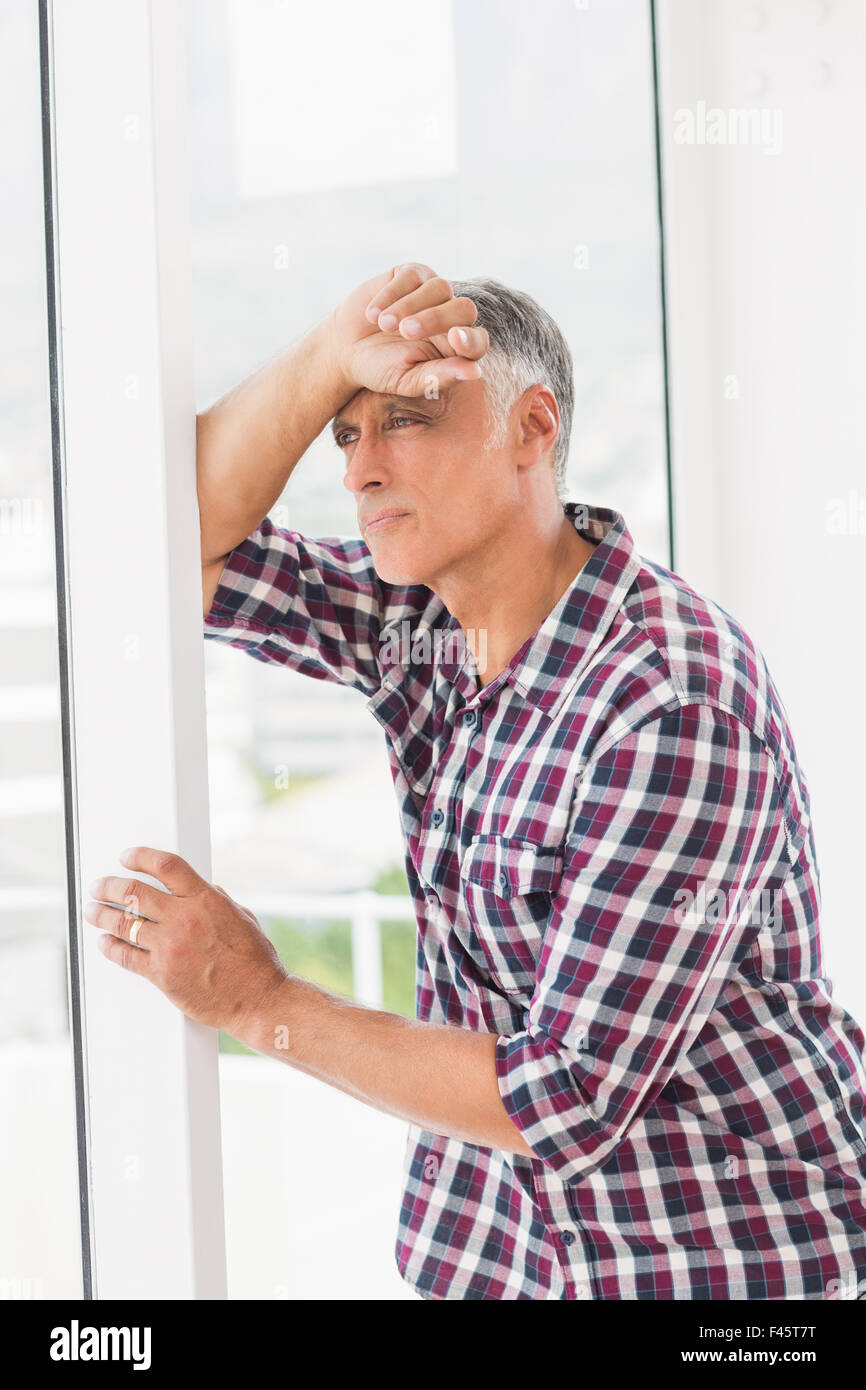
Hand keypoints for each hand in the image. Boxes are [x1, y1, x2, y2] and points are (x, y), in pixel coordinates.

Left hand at [84, 847, 288, 1036]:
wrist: (256, 999)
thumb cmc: (254, 961)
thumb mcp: (241, 916)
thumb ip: (216, 899)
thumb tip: (201, 889)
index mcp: (206, 900)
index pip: (165, 866)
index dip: (140, 856)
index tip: (127, 857)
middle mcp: (184, 919)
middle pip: (134, 892)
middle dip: (109, 885)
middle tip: (98, 885)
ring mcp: (170, 947)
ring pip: (123, 923)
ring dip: (101, 914)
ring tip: (92, 910)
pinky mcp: (161, 974)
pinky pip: (125, 956)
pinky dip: (109, 946)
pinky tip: (104, 941)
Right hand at [326, 262, 488, 401]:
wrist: (347, 347)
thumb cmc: (382, 369)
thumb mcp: (407, 380)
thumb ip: (439, 377)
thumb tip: (475, 372)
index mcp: (456, 348)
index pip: (477, 341)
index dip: (471, 340)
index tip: (456, 339)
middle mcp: (451, 317)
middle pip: (464, 308)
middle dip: (435, 318)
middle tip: (405, 332)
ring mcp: (433, 293)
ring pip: (439, 288)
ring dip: (410, 306)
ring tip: (384, 326)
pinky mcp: (411, 274)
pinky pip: (411, 276)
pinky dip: (391, 294)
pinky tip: (373, 315)